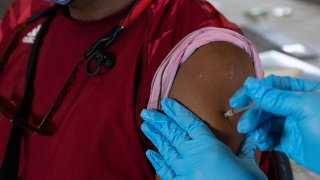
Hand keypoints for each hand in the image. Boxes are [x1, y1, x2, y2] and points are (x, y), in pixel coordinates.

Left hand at [140, 98, 265, 179]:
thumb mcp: (248, 165)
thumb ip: (245, 148)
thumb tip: (251, 135)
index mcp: (210, 148)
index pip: (190, 124)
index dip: (177, 111)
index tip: (166, 102)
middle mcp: (194, 158)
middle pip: (173, 134)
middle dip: (159, 122)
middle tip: (146, 112)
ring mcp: (185, 173)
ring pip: (166, 150)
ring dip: (155, 137)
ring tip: (145, 126)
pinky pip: (165, 171)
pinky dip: (157, 162)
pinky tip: (150, 153)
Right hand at [230, 75, 319, 173]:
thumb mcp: (303, 107)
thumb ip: (274, 97)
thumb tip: (251, 84)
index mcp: (302, 92)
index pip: (271, 86)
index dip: (253, 92)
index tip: (239, 99)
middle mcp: (295, 107)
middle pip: (265, 106)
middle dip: (253, 114)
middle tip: (244, 124)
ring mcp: (292, 125)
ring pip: (265, 122)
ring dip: (256, 128)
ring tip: (255, 135)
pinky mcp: (289, 142)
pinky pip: (270, 137)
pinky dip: (263, 139)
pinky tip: (263, 141)